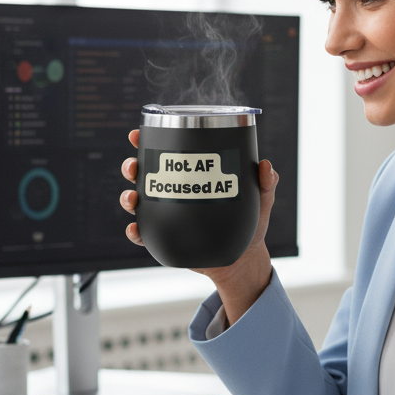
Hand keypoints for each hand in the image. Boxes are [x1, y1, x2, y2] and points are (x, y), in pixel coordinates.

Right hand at [120, 129, 278, 323]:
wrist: (245, 260)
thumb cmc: (251, 224)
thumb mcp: (261, 200)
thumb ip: (266, 183)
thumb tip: (266, 165)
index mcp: (193, 176)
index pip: (167, 153)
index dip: (147, 141)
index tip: (138, 134)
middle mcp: (176, 193)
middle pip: (145, 175)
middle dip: (132, 166)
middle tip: (134, 167)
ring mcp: (167, 217)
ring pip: (139, 202)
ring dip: (128, 197)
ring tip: (133, 198)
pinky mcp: (166, 240)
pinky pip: (144, 234)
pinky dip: (135, 231)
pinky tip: (135, 228)